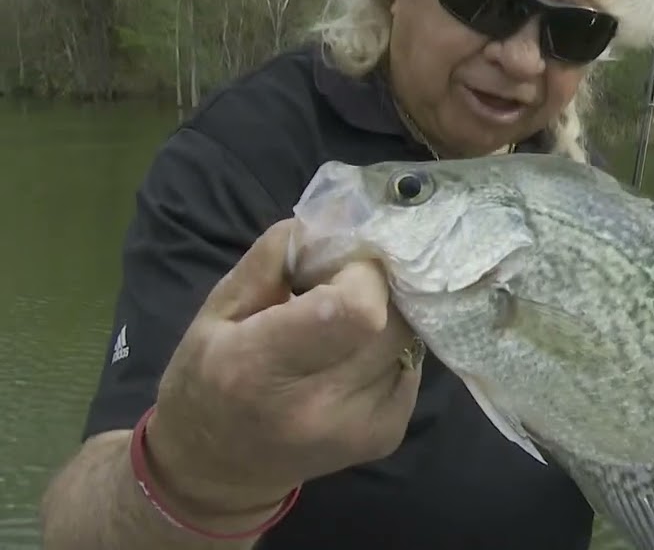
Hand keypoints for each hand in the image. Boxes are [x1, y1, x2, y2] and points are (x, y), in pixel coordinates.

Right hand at [143, 218, 421, 517]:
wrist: (216, 469)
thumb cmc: (208, 378)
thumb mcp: (218, 309)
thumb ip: (274, 258)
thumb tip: (337, 218)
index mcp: (260, 366)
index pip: (356, 307)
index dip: (363, 273)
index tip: (342, 264)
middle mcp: (316, 406)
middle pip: (392, 321)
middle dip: (378, 290)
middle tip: (345, 289)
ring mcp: (357, 428)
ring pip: (407, 342)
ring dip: (385, 321)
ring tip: (343, 328)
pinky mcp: (386, 437)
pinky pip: (411, 368)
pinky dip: (389, 353)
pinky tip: (352, 359)